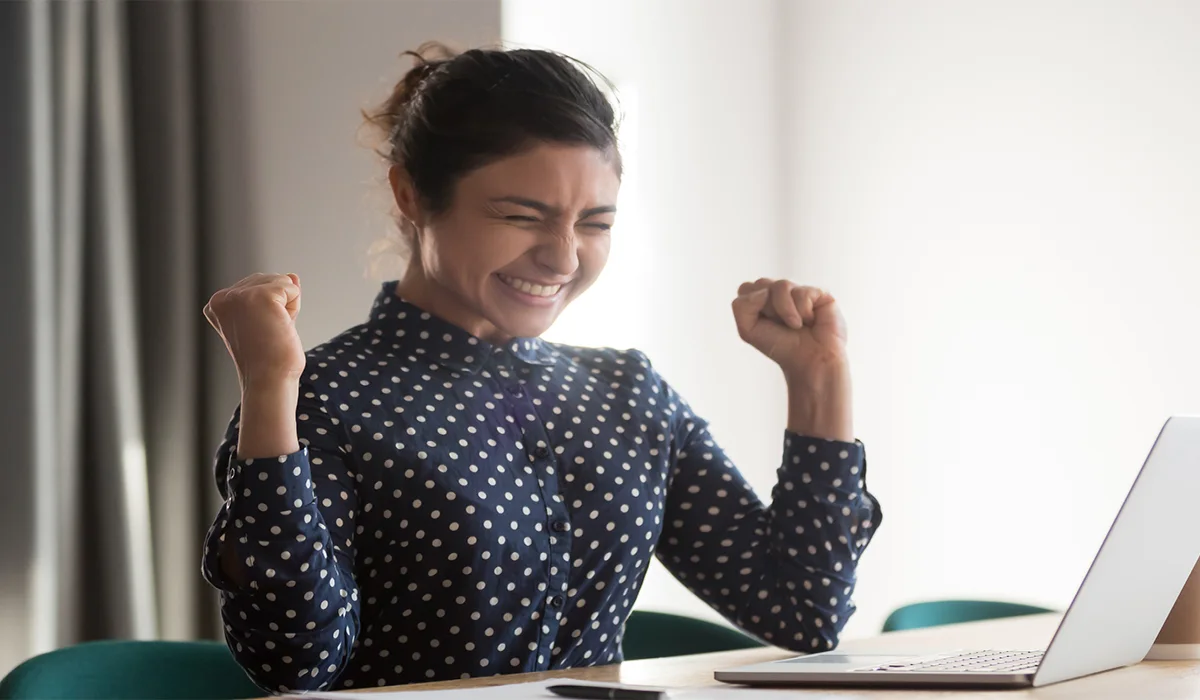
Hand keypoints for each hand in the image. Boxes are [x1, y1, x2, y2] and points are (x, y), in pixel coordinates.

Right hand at [204, 273, 305, 388]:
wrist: (268, 381)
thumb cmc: (269, 359)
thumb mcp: (269, 320)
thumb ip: (277, 296)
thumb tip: (293, 275)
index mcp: (218, 304)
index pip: (257, 285)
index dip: (269, 309)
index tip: (259, 333)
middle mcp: (223, 297)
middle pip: (269, 279)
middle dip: (279, 304)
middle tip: (268, 333)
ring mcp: (239, 295)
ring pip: (282, 281)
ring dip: (287, 306)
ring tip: (273, 330)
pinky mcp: (259, 296)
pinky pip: (292, 288)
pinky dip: (294, 307)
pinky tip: (280, 326)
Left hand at [731, 278, 847, 383]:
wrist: (809, 361)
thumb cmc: (780, 346)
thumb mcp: (747, 330)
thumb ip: (741, 306)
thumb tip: (764, 291)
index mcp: (761, 299)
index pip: (746, 288)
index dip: (751, 307)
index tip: (764, 324)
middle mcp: (779, 291)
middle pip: (761, 283)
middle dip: (768, 309)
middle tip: (780, 325)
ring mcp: (799, 290)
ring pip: (781, 285)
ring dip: (785, 311)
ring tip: (796, 325)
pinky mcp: (818, 292)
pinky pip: (802, 293)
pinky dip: (803, 312)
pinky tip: (811, 321)